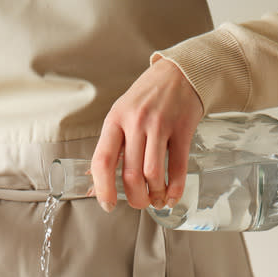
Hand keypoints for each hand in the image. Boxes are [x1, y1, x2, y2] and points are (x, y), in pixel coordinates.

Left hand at [91, 58, 202, 211]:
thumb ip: (110, 146)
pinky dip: (175, 188)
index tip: (107, 204)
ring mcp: (160, 125)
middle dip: (134, 198)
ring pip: (153, 174)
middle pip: (130, 174)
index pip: (102, 160)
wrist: (179, 72)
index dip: (103, 188)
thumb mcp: (121, 113)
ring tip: (155, 200)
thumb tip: (94, 181)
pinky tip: (171, 197)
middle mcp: (136, 122)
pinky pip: (178, 167)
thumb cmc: (146, 97)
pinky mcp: (183, 129)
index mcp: (115, 120)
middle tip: (138, 203)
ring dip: (154, 195)